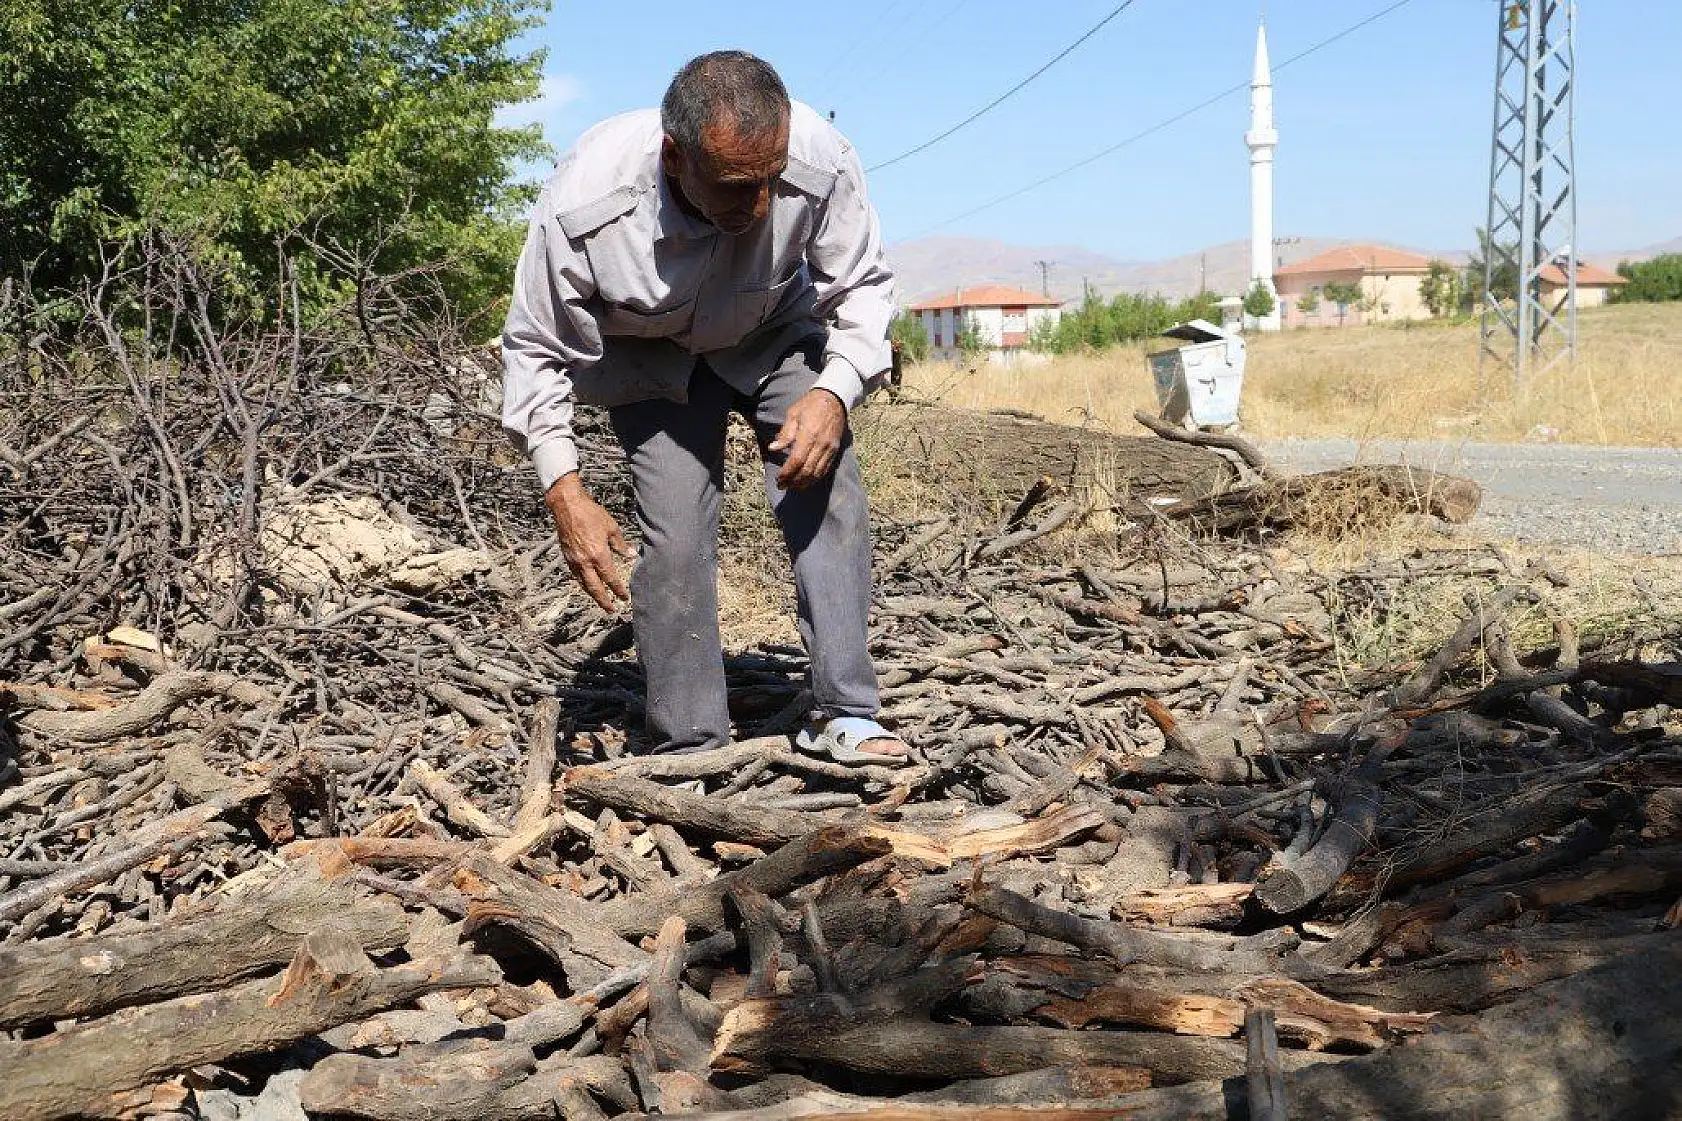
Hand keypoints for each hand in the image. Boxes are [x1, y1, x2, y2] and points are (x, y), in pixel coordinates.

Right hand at [543, 474, 633, 610]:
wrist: (567, 506)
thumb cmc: (590, 513)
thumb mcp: (611, 528)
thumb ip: (621, 545)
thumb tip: (632, 555)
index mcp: (598, 555)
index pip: (610, 579)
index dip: (618, 590)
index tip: (624, 598)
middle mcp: (585, 561)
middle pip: (595, 588)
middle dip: (604, 601)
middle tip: (611, 610)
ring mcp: (574, 560)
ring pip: (584, 584)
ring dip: (593, 594)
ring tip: (601, 601)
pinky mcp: (567, 556)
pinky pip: (576, 575)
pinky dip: (583, 583)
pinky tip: (588, 584)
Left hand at [768, 388, 846, 490]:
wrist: (834, 399)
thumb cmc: (810, 405)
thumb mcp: (793, 414)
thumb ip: (784, 434)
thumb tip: (773, 448)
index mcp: (809, 434)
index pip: (797, 460)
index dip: (787, 473)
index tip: (779, 479)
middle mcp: (821, 444)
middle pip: (807, 470)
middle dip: (793, 481)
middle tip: (782, 486)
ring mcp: (830, 449)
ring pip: (817, 473)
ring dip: (804, 483)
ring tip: (792, 486)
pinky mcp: (835, 451)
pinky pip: (825, 469)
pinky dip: (815, 478)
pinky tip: (806, 481)